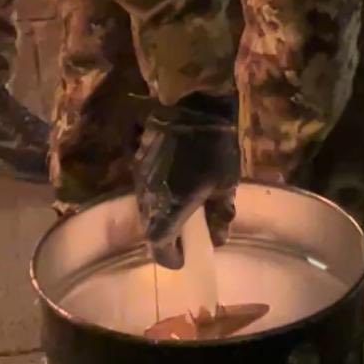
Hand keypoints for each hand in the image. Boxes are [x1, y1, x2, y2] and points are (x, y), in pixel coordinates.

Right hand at [134, 94, 239, 268]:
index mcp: (169, 209)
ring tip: (181, 214)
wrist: (190, 102)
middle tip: (183, 240)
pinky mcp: (138, 160)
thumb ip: (220, 212)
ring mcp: (139, 178)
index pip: (161, 246)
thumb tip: (220, 237)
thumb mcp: (225, 181)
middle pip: (151, 228)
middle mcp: (148, 198)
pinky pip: (145, 188)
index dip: (170, 258)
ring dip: (161, 215)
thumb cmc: (213, 146)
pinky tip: (173, 189)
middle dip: (166, 237)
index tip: (182, 260)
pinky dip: (157, 196)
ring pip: (146, 208)